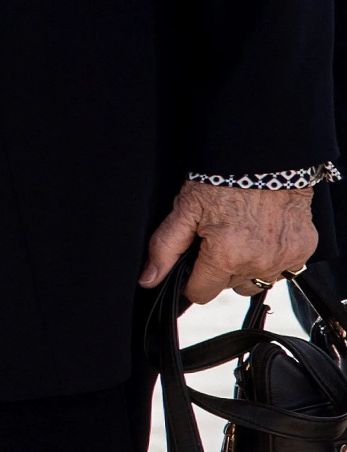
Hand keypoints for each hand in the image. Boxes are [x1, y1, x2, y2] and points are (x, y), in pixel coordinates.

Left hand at [141, 178, 319, 302]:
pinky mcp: (302, 251)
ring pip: (256, 281)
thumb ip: (165, 247)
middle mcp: (257, 264)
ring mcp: (283, 259)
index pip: (200, 293)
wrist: (265, 158)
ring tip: (239, 237)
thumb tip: (149, 279)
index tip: (190, 265)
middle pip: (228, 286)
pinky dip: (271, 257)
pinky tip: (262, 234)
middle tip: (216, 238)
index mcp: (226, 257)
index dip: (190, 280)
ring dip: (246, 267)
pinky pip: (283, 268)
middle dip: (218, 269)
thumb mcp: (185, 209)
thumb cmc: (222, 179)